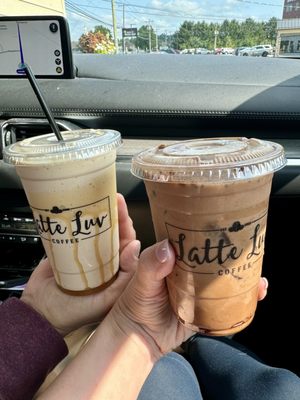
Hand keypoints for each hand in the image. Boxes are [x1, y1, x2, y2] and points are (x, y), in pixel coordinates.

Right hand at [21, 194, 139, 336]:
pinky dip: (75, 220)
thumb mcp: (107, 300)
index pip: (126, 243)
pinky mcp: (67, 249)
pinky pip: (74, 231)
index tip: (124, 210)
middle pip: (111, 231)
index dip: (126, 225)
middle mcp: (102, 259)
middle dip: (113, 214)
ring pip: (94, 229)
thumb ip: (125, 277)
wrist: (41, 313)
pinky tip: (77, 209)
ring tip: (97, 198)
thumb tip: (135, 246)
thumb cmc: (76, 313)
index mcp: (116, 270)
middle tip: (112, 197)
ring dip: (96, 214)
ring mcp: (84, 253)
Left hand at [107, 240, 269, 355]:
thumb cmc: (135, 305)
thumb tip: (169, 248)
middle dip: (233, 254)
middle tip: (250, 247)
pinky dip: (244, 299)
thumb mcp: (139, 281)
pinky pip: (228, 303)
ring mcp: (200, 290)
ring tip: (258, 274)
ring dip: (243, 276)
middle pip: (215, 259)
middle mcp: (190, 272)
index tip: (226, 225)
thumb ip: (149, 264)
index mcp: (174, 258)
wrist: (139, 338)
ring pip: (225, 279)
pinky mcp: (207, 309)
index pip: (195, 240)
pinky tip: (257, 293)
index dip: (210, 233)